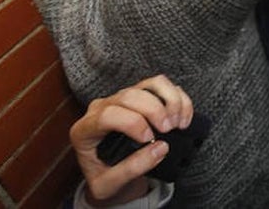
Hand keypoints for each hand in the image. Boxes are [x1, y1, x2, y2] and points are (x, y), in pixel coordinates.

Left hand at [70, 75, 192, 205]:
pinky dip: (177, 98)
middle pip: (130, 95)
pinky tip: (183, 116)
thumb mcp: (108, 184)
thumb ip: (130, 169)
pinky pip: (161, 86)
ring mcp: (121, 98)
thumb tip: (160, 148)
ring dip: (169, 99)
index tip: (149, 138)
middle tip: (169, 130)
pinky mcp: (140, 95)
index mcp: (85, 129)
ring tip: (178, 122)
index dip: (132, 122)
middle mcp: (101, 108)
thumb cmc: (103, 176)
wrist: (107, 172)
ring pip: (148, 84)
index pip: (107, 115)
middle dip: (155, 110)